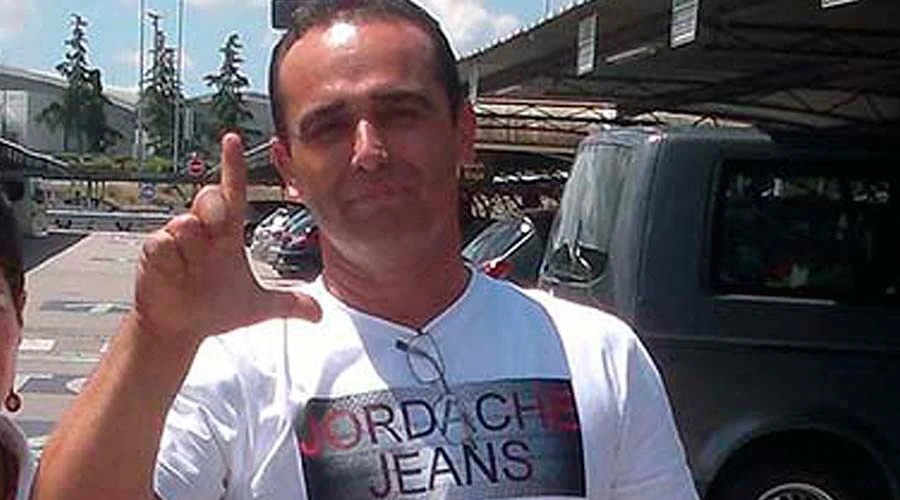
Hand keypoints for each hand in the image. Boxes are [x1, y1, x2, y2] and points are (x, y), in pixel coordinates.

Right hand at [132, 133, 320, 348]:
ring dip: (192, 239)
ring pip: (185, 222)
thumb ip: (289, 303)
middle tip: (219, 223)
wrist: (181, 328)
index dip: (233, 166)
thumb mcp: (257, 306)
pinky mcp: (154, 254)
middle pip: (209, 199)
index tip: (233, 139)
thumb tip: (318, 313)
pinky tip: (172, 265)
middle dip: (214, 206)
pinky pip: (160, 243)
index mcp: (227, 236)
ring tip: (193, 261)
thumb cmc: (214, 307)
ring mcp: (177, 241)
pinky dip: (169, 252)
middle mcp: (203, 231)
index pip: (233, 193)